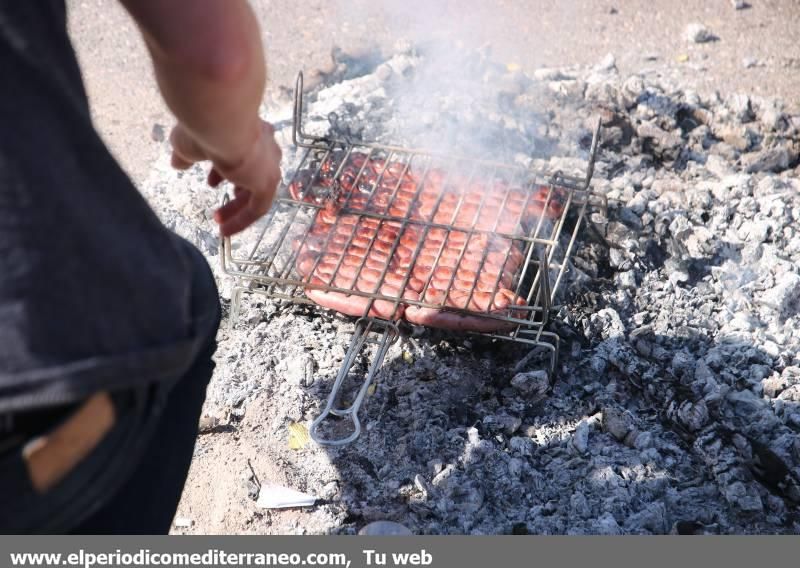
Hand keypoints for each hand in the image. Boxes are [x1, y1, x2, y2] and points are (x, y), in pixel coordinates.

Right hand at [170, 120, 281, 236]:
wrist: (220, 119)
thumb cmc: (203, 125)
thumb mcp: (188, 142)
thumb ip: (186, 154)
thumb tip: (178, 163)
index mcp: (250, 131)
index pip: (242, 153)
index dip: (225, 170)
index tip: (212, 182)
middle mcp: (266, 145)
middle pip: (253, 174)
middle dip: (235, 191)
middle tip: (219, 207)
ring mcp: (269, 164)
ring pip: (256, 192)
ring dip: (237, 207)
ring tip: (218, 219)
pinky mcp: (267, 181)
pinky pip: (257, 208)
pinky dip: (241, 220)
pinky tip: (224, 231)